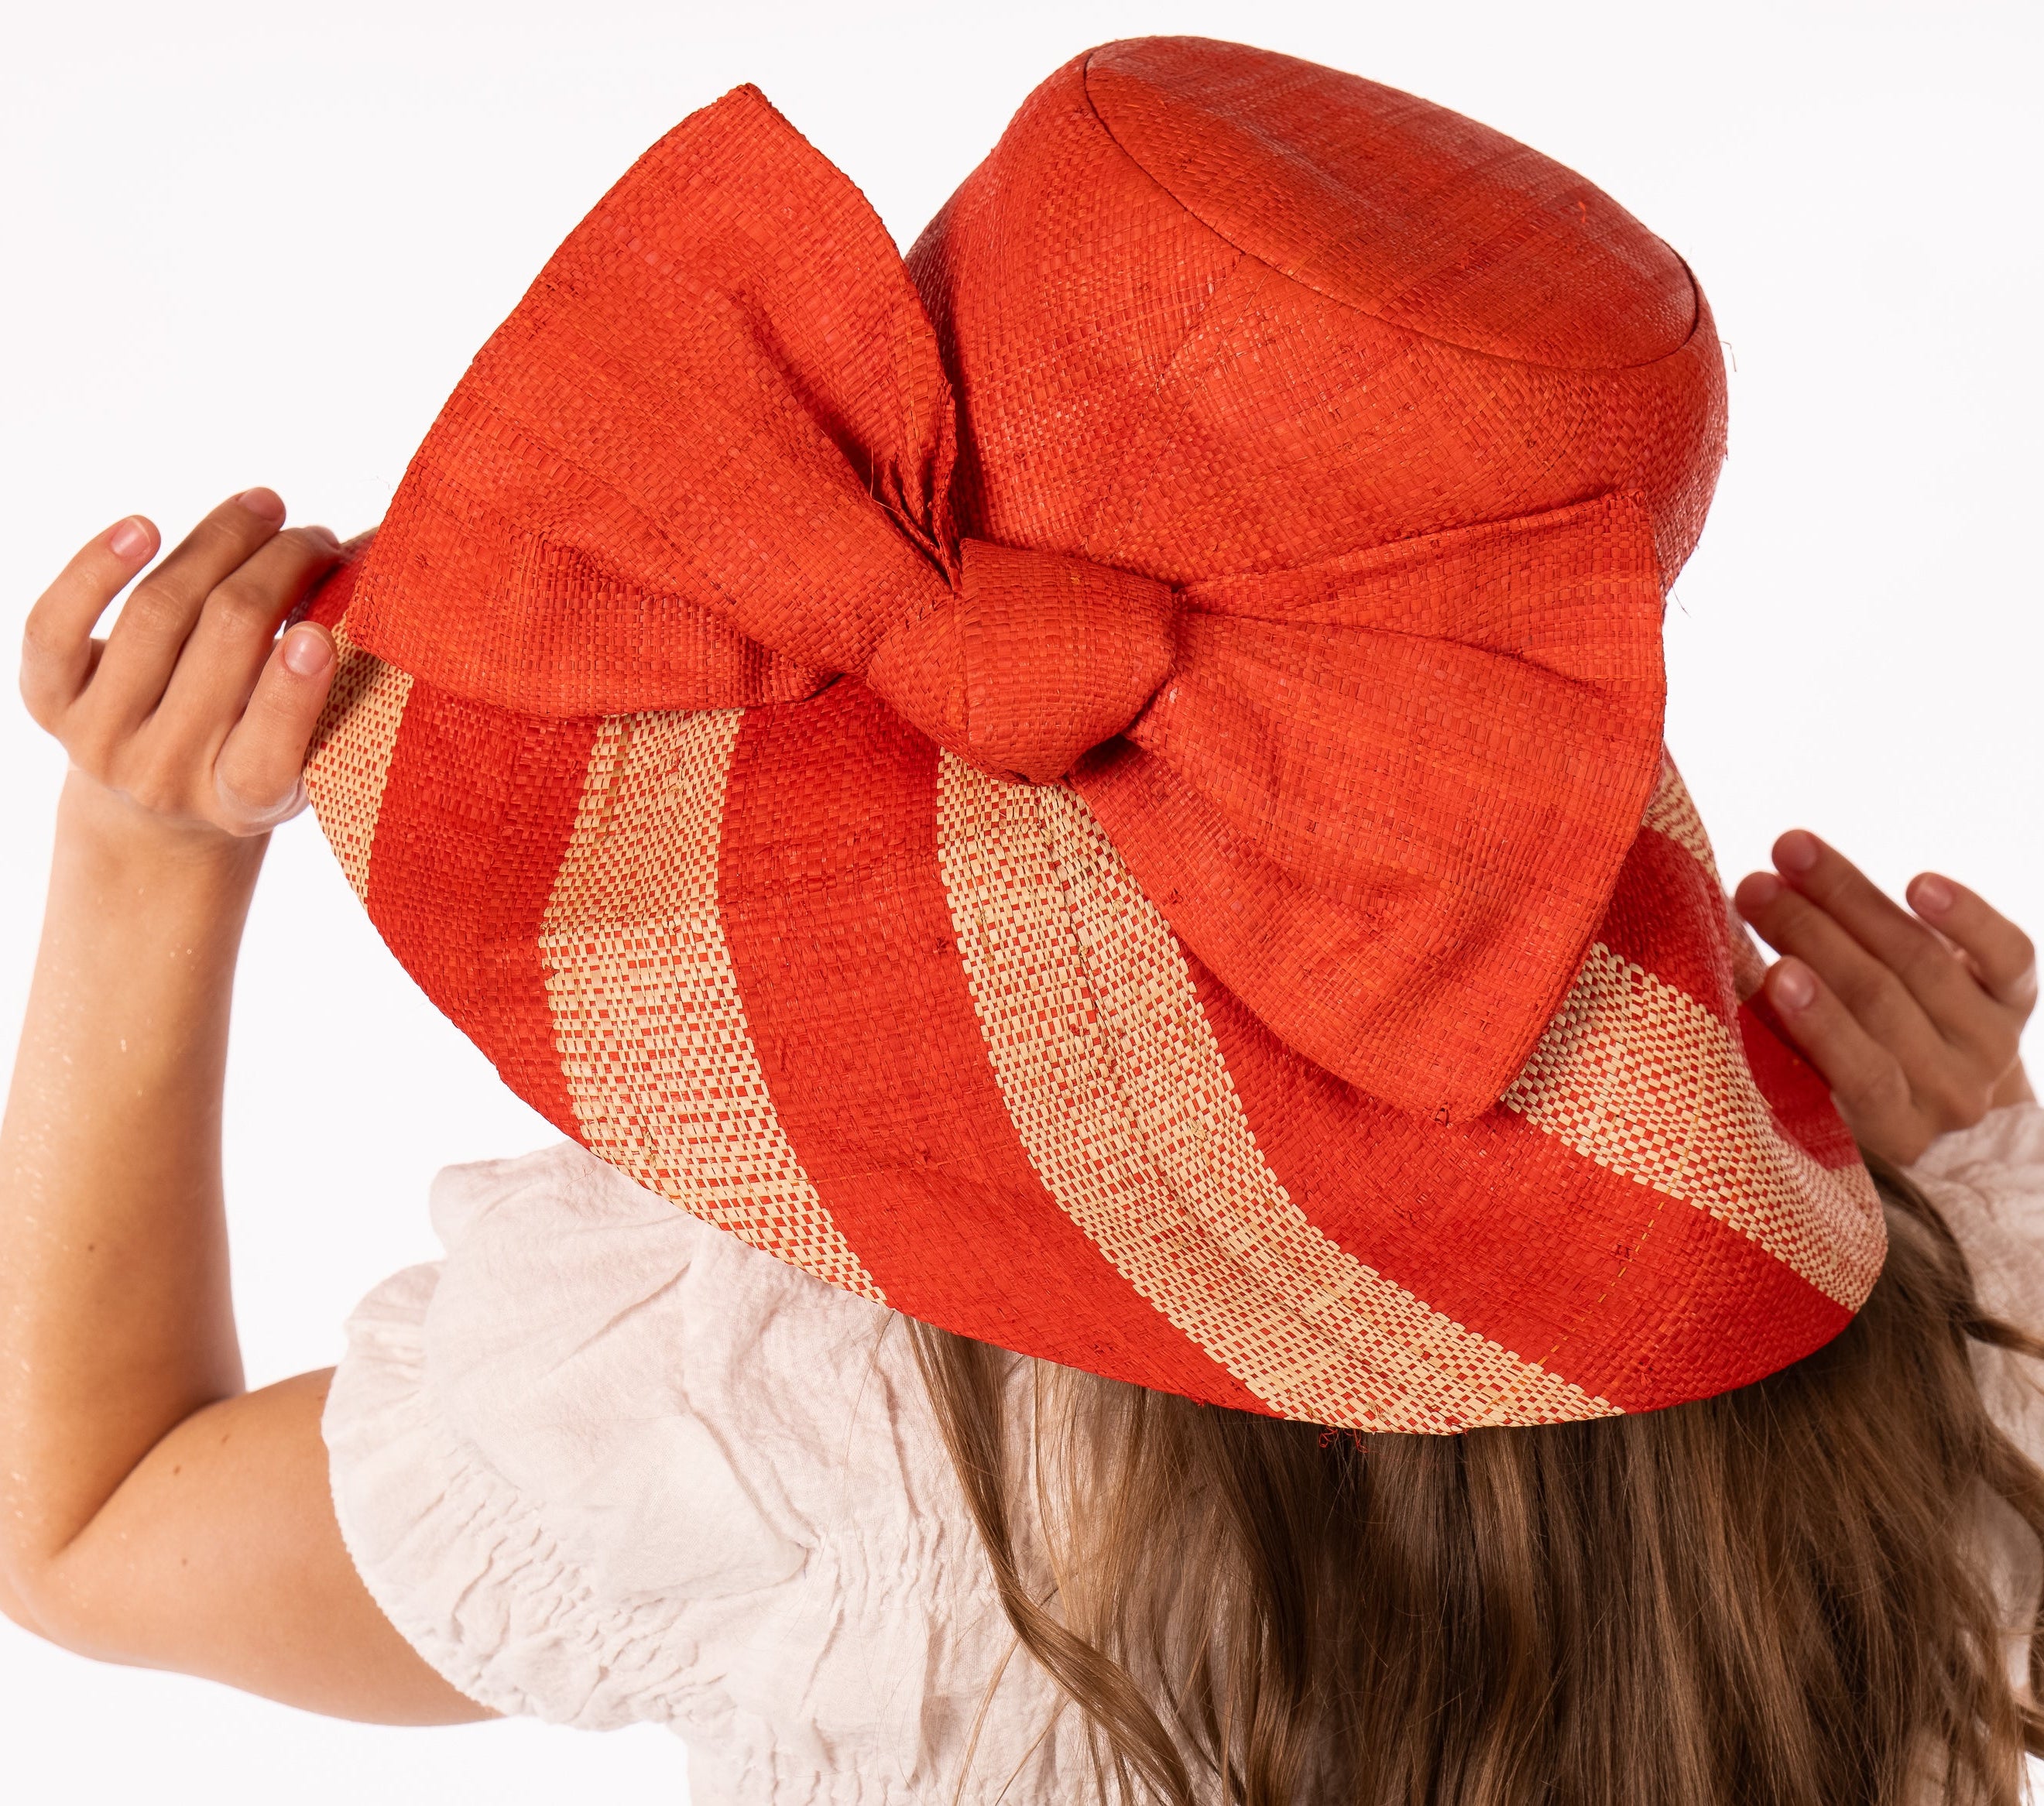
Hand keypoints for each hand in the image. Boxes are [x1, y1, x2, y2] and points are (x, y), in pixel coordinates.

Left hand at [19, 490, 340, 842]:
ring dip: (218, 542)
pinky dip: (95, 568)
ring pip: (157, 614)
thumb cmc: (258, 759)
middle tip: (317, 537)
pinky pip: (57, 623)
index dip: (290, 690)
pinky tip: (143, 527)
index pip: (266, 750)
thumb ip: (340, 685)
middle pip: (223, 640)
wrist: (156, 810)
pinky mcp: (48, 700)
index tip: (320, 635)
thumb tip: (373, 567)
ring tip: (264, 509)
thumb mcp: (311, 752)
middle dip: (279, 568)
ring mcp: (99, 738)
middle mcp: (163, 775)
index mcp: (242, 802)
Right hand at [1735, 832, 2035, 1165]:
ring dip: (1850, 899)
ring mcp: (1992, 1044)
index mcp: (1896, 1130)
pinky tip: (1919, 884)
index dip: (1822, 1023)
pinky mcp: (2019, 997)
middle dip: (1811, 934)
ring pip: (1923, 962)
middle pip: (1883, 1000)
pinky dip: (1965, 916)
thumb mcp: (1808, 1081)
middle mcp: (1954, 1093)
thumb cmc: (1845, 1078)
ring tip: (1790, 853)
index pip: (1863, 1075)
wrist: (1945, 1092)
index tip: (1775, 971)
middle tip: (1754, 887)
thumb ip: (1769, 1033)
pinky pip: (2006, 952)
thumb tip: (1703, 962)